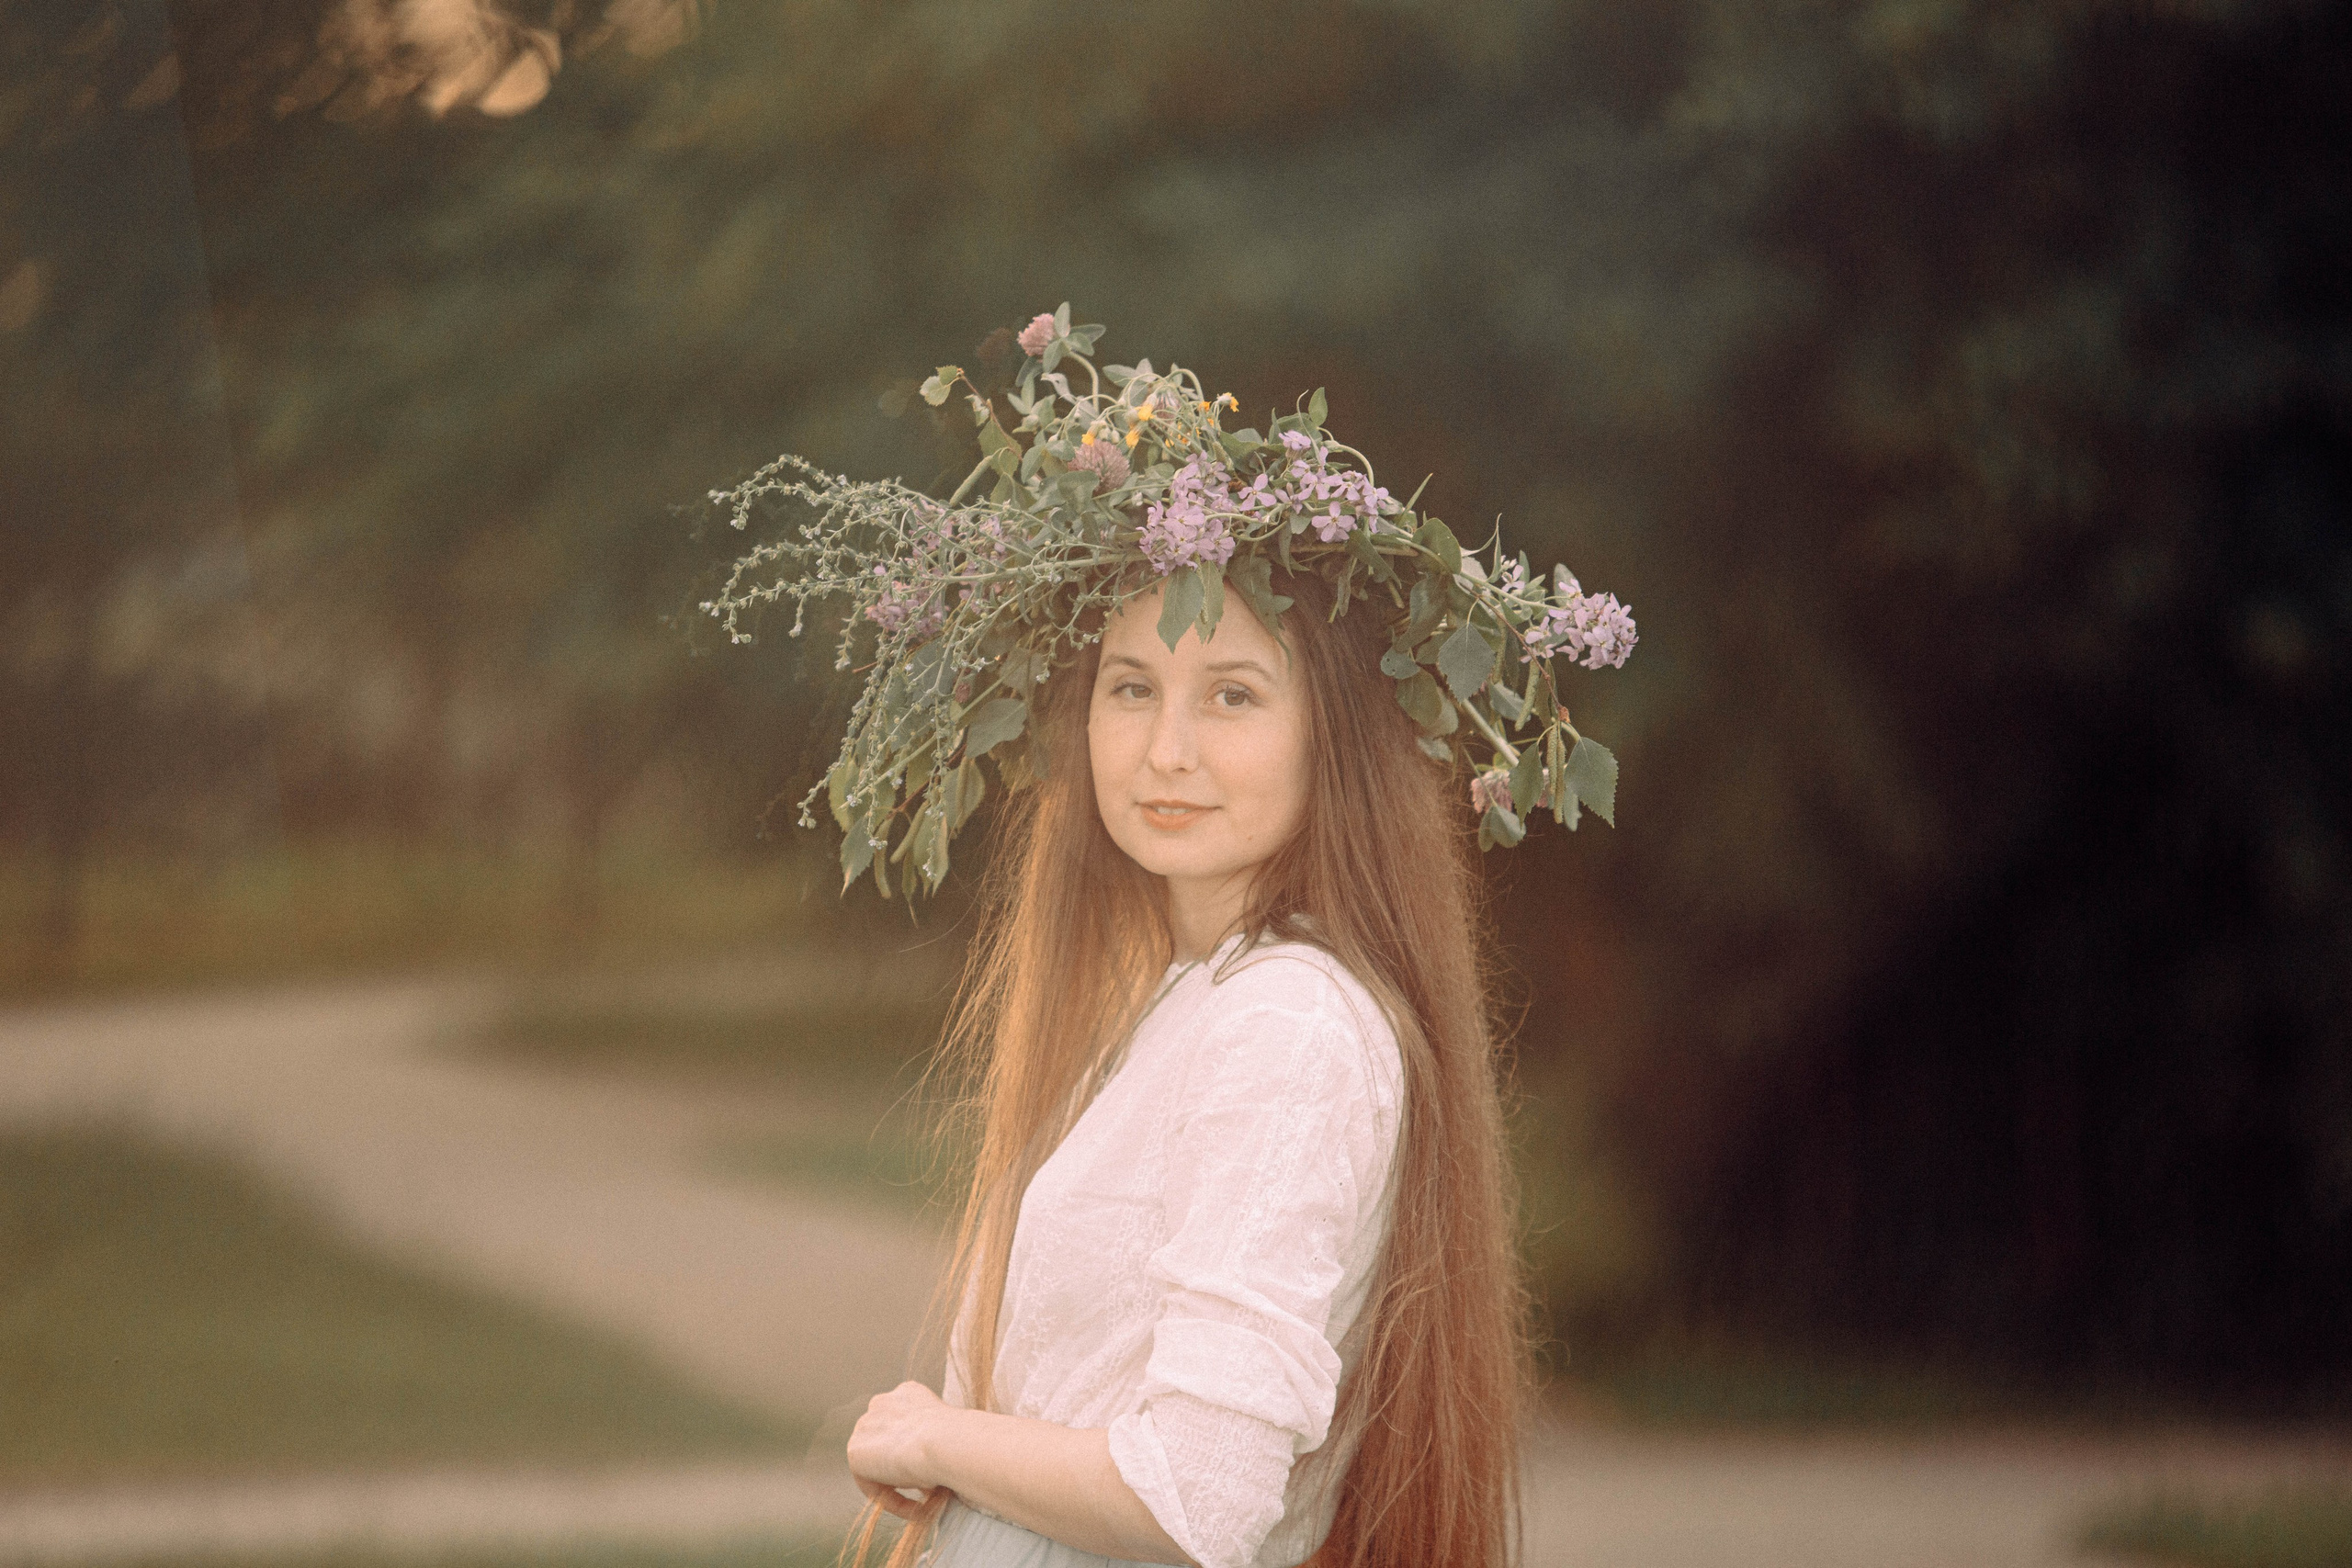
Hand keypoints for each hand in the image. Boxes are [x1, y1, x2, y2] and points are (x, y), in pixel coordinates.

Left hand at [847, 1380, 953, 1519]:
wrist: (944, 1441)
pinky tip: (915, 1507)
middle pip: (887, 1444)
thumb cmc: (958, 1439)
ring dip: (899, 1487)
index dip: (917, 1454)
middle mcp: (882, 1403)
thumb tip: (933, 1473)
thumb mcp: (947, 1435)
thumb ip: (931, 1445)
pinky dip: (891, 1500)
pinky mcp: (855, 1451)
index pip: (903, 1426)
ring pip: (879, 1465)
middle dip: (904, 1469)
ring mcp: (865, 1425)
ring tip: (924, 1506)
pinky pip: (872, 1483)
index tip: (934, 1474)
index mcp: (907, 1393)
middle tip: (929, 1493)